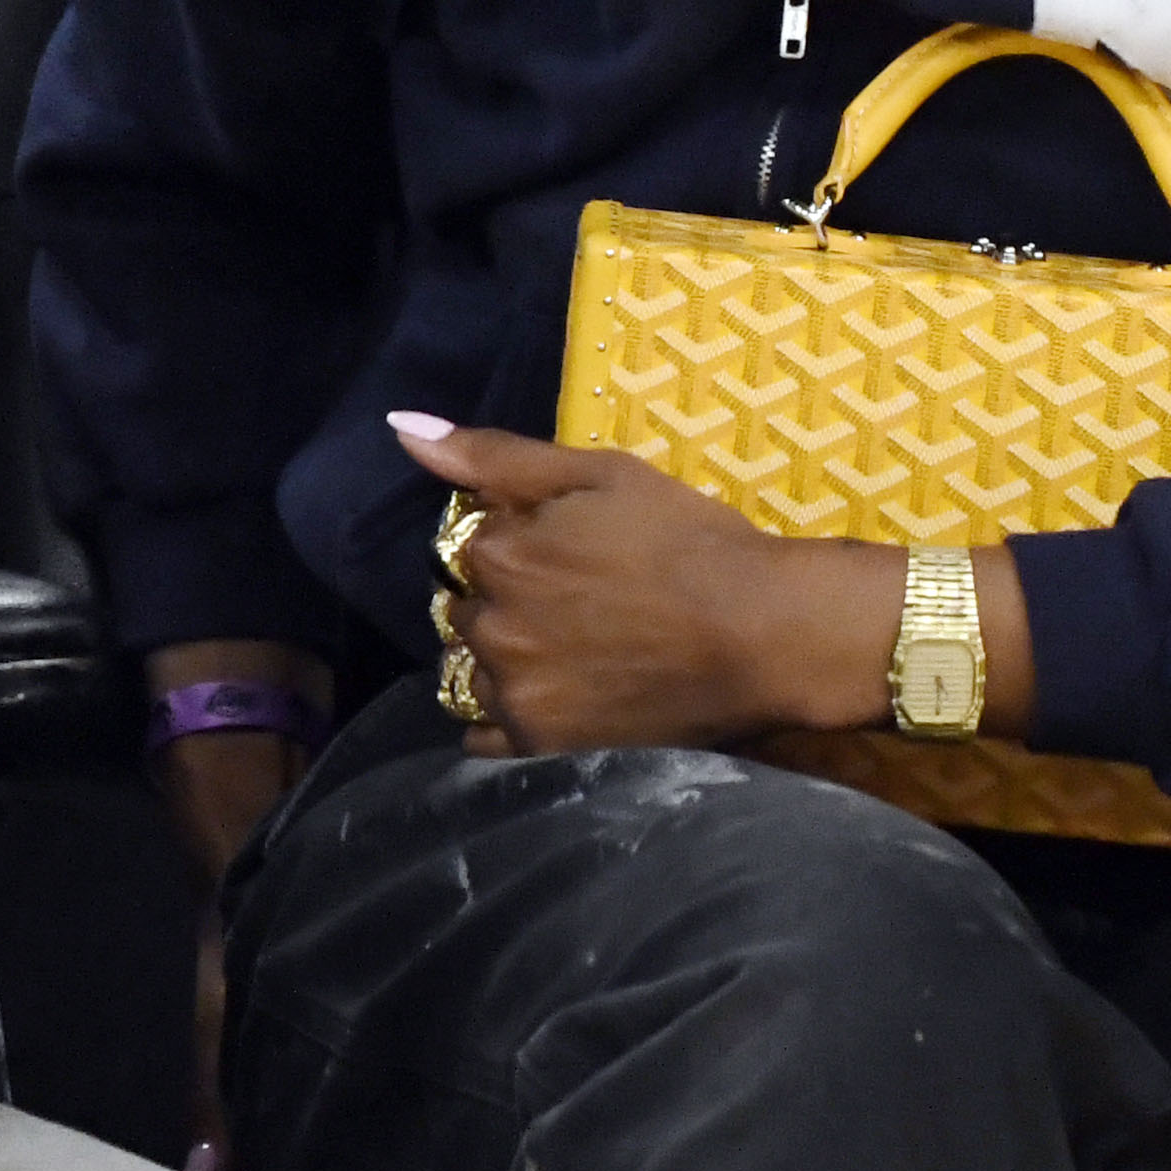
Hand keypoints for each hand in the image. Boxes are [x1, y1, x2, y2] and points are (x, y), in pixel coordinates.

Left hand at [390, 419, 868, 755]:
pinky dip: (505, 717)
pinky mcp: (540, 743)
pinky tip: (552, 699)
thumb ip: (499, 456)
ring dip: (502, 660)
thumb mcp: (607, 475)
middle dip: (506, 605)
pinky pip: (481, 736)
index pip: (471, 549)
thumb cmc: (695, 543)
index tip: (573, 555)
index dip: (521, 547)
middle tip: (581, 606)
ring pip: (471, 671)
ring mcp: (514, 691)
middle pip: (467, 612)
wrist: (769, 634)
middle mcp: (490, 625)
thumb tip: (401, 426)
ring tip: (571, 655)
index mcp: (497, 553)